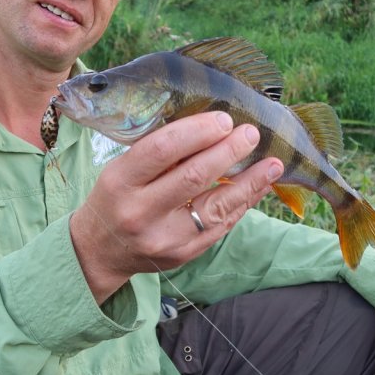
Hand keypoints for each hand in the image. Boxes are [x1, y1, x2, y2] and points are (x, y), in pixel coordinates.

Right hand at [70, 111, 282, 302]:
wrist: (101, 250)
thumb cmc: (117, 197)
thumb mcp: (122, 169)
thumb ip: (159, 152)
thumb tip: (210, 127)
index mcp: (121, 181)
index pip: (162, 150)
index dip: (197, 131)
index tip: (223, 119)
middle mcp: (140, 212)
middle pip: (193, 177)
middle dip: (228, 152)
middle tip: (251, 133)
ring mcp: (164, 238)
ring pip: (215, 207)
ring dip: (249, 182)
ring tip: (273, 163)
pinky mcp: (183, 255)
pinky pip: (221, 227)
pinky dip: (243, 204)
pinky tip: (259, 187)